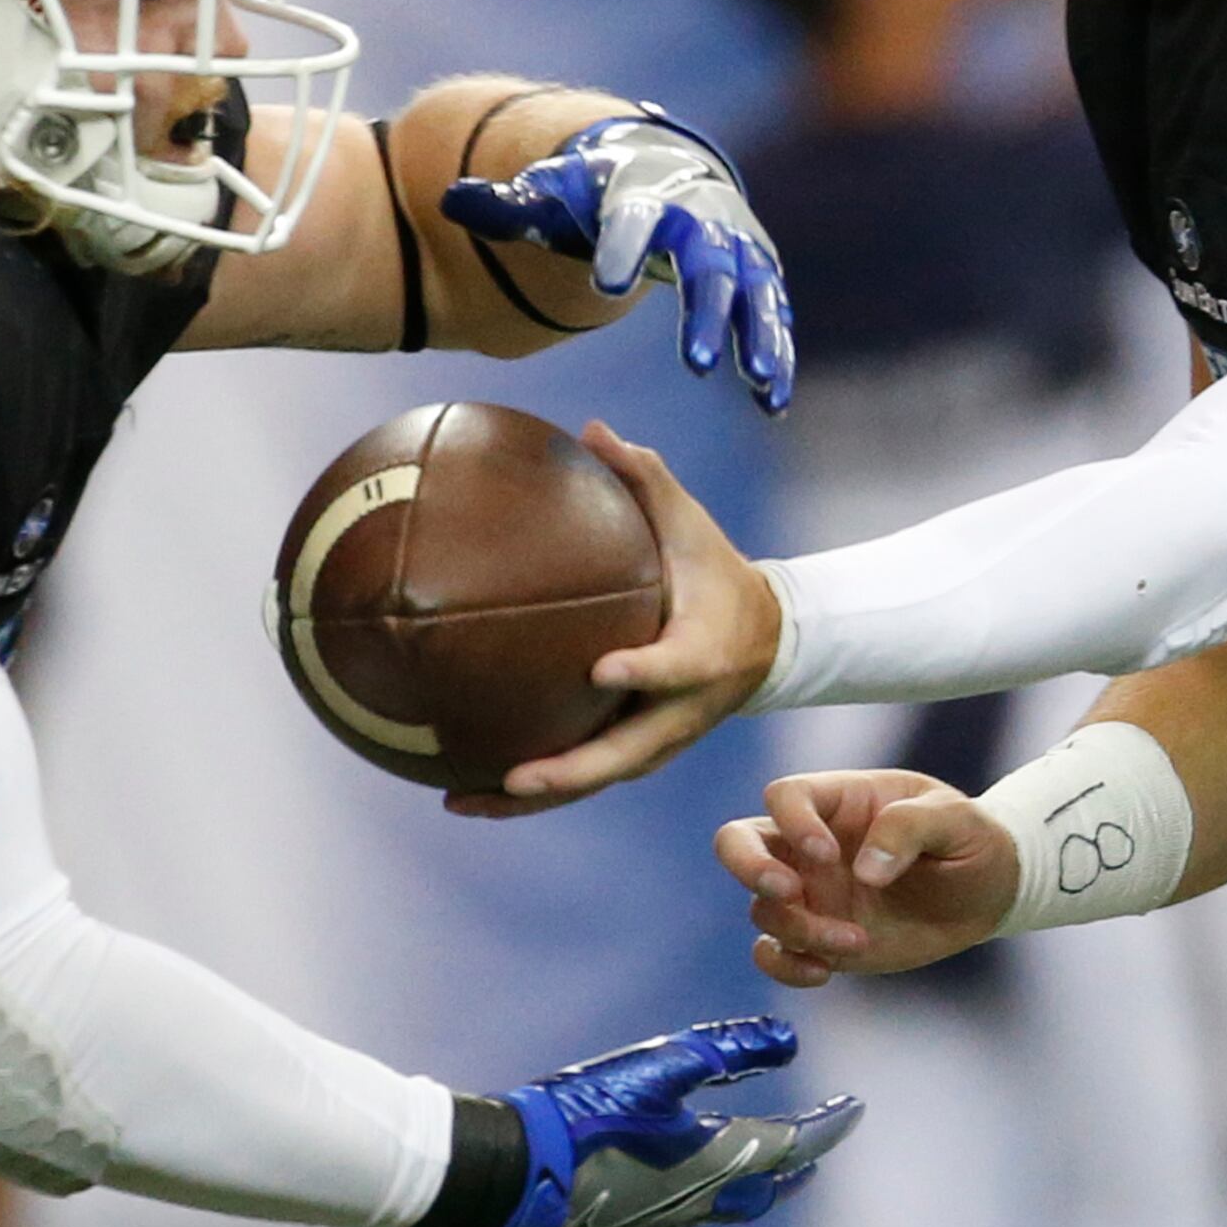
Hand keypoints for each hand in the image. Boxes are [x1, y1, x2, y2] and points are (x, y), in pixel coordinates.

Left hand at [442, 108, 796, 412]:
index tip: (608, 282)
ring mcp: (738, 249)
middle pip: (707, 266)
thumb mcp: (554, 195)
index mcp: (643, 198)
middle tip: (696, 364)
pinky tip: (771, 403)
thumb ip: (510, 207)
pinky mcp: (759, 275)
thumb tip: (452, 201)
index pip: (632, 221)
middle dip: (706, 311)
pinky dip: (777, 355)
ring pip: (754, 294)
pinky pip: (772, 318)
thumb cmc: (598, 197)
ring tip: (755, 383)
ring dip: (756, 338)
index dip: (622, 248)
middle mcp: (700, 221)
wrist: (668, 172)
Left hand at [453, 423, 774, 815]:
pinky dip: (527, 792)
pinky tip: (465, 790)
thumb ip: (646, 479)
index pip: (673, 669)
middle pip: (624, 754)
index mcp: (701, 654)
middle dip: (570, 771)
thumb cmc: (715, 573)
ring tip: (462, 799)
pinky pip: (581, 779)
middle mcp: (679, 712)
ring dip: (532, 798)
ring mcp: (658, 741)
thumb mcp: (692, 524)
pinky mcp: (637, 754)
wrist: (764, 642)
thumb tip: (593, 428)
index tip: (602, 669)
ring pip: (594, 781)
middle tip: (516, 773)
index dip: (641, 674)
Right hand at [481, 1014, 859, 1226]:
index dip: (828, 1124)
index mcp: (720, 1158)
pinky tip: (713, 1176)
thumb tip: (790, 1040)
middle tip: (825, 1139)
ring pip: (744, 1202)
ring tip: (782, 1163)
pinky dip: (734, 1188)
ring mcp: (674, 1212)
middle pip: (775, 1183)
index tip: (856, 1107)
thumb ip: (726, 1051)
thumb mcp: (660, 1067)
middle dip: (805, 1159)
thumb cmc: (590, 1115)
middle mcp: (707, 1195)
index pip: (795, 1144)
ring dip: (772, 1179)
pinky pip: (711, 1207)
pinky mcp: (644, 1216)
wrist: (521, 1175)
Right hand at [718, 769, 1019, 987]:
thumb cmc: (971, 840)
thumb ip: (909, 829)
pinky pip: (774, 952)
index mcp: (839, 801)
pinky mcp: (819, 936)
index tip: (828, 854)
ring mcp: (811, 892)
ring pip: (763, 908)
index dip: (793, 823)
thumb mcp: (957, 820)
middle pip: (737, 841)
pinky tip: (825, 971)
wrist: (988, 893)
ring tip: (857, 939)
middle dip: (748, 866)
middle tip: (788, 891)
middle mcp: (811, 844)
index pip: (785, 796)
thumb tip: (866, 871)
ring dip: (799, 928)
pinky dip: (783, 966)